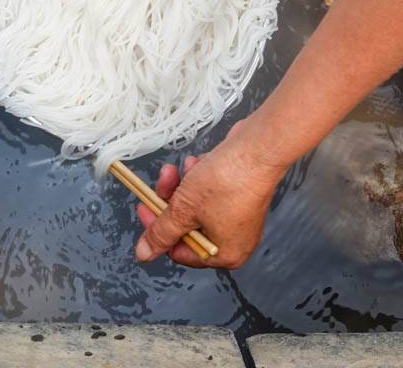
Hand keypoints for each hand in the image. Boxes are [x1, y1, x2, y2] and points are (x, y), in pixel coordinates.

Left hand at [133, 119, 286, 268]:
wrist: (257, 148)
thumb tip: (144, 254)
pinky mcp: (240, 195)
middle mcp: (235, 240)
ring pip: (196, 205)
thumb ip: (162, 233)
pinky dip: (200, 177)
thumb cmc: (227, 182)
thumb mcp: (183, 210)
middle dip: (173, 200)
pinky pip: (210, 192)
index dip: (159, 230)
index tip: (145, 207)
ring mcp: (239, 217)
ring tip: (187, 167)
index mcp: (225, 254)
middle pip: (187, 226)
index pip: (180, 250)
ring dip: (185, 184)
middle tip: (163, 181)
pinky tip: (201, 162)